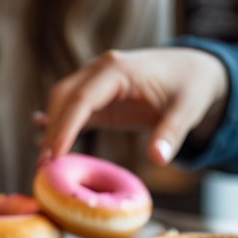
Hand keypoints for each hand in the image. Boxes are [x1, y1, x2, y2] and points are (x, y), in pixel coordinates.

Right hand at [38, 47, 229, 164]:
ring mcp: (96, 81)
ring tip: (45, 164)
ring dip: (52, 130)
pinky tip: (44, 144)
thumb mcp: (188, 109)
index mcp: (118, 70)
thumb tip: (157, 159)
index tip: (54, 156)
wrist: (193, 70)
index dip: (64, 128)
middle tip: (45, 167)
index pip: (81, 99)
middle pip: (63, 98)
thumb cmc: (191, 87)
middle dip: (52, 131)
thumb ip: (172, 133)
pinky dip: (57, 125)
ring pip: (62, 102)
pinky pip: (71, 109)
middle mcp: (100, 70)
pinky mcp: (98, 96)